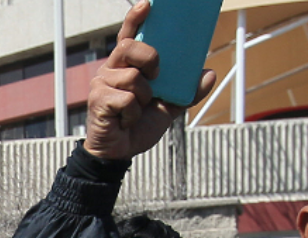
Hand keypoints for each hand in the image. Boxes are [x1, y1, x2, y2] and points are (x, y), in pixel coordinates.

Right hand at [83, 1, 216, 160]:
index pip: (129, 36)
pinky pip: (127, 99)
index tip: (148, 4)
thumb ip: (188, 91)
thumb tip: (209, 74)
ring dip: (144, 98)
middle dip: (150, 58)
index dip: (136, 18)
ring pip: (132, 77)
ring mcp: (101, 84)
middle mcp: (111, 70)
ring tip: (136, 111)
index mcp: (127, 66)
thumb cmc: (139, 125)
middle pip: (130, 47)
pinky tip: (126, 121)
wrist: (120, 152)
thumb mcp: (170, 107)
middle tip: (156, 77)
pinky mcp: (98, 101)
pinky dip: (133, 114)